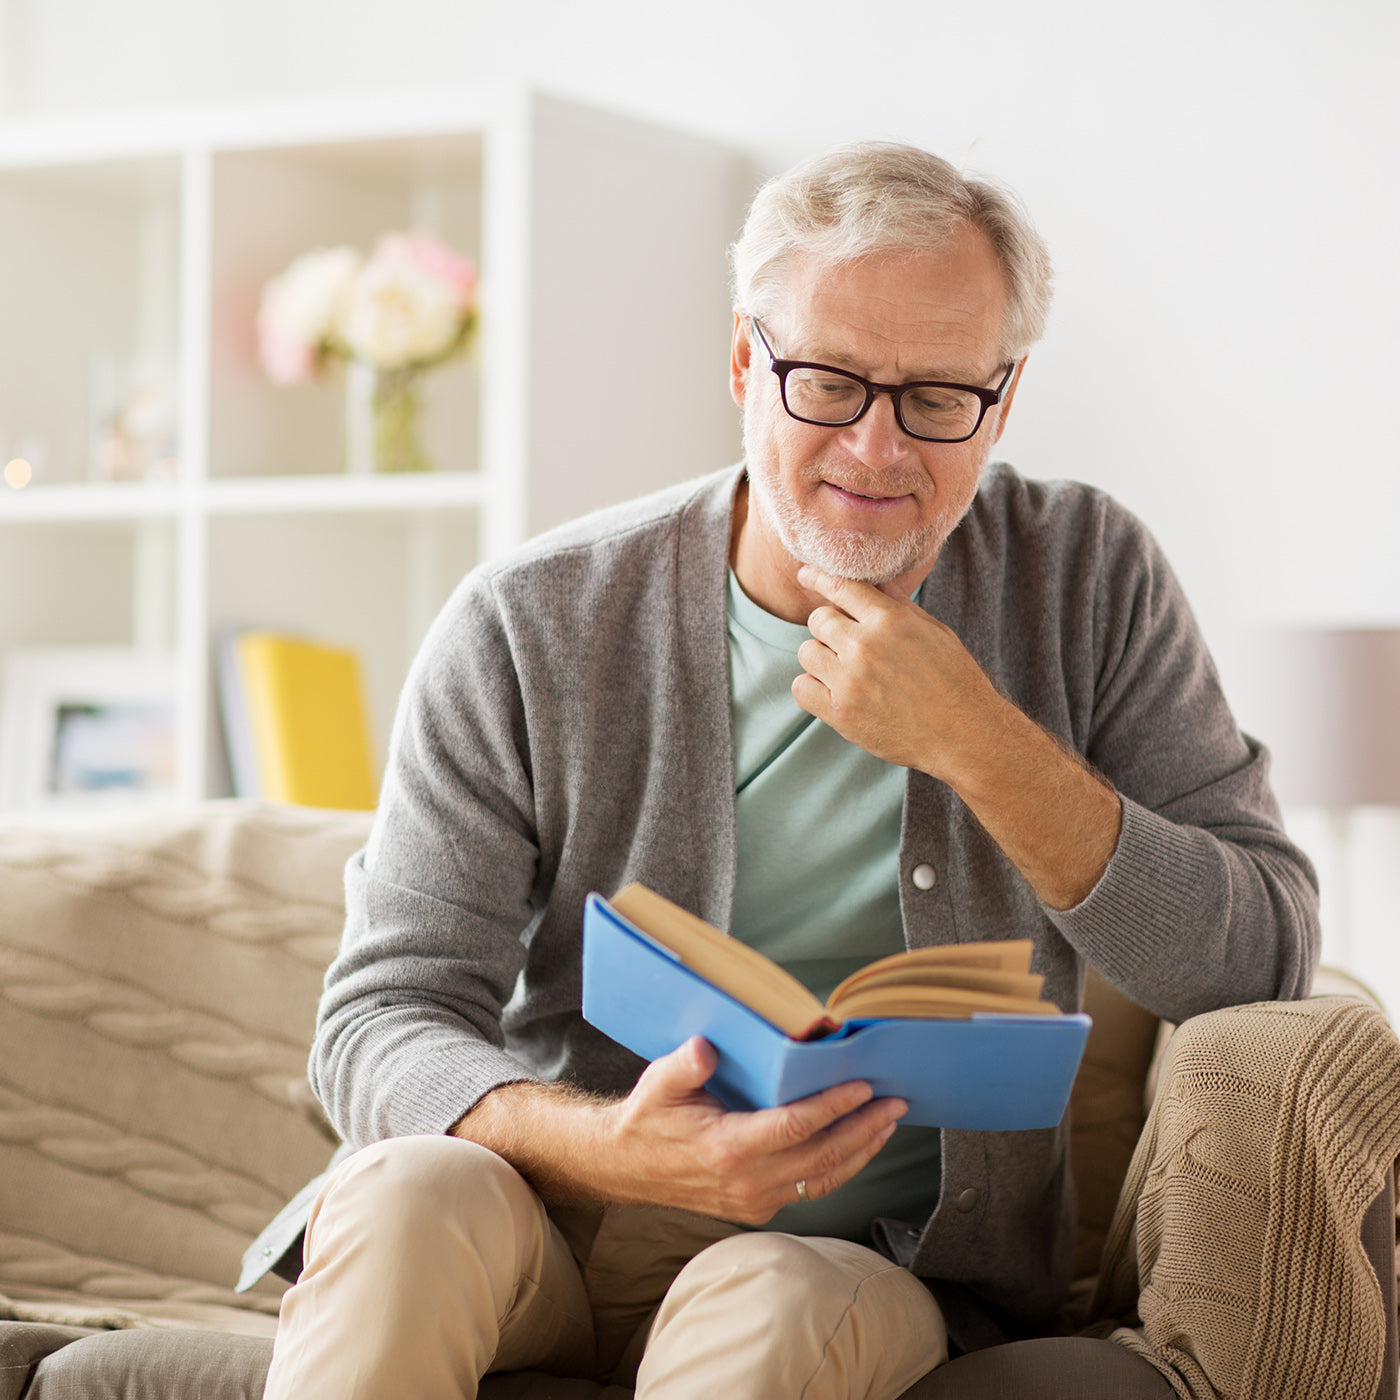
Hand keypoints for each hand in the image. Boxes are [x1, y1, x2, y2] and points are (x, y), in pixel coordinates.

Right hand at [457, 1038, 906, 1221]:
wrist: (627, 1165)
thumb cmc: (649, 1116)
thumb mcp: (659, 1082)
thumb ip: (684, 1065)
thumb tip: (705, 1046)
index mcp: (727, 1147)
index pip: (794, 1127)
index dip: (832, 1106)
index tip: (862, 1085)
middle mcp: (747, 1181)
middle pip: (821, 1157)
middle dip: (863, 1128)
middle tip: (895, 1101)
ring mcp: (754, 1199)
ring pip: (822, 1179)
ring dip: (860, 1150)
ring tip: (888, 1122)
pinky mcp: (757, 1206)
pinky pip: (810, 1188)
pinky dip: (840, 1167)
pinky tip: (857, 1145)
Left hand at [793, 564, 1005, 783]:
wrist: (965, 735)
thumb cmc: (956, 681)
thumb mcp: (935, 632)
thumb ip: (899, 605)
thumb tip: (874, 581)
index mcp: (889, 620)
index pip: (839, 586)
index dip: (818, 578)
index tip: (806, 575)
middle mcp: (864, 646)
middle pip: (818, 619)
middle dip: (829, 626)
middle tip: (847, 642)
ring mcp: (849, 681)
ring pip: (806, 652)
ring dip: (820, 657)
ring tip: (844, 669)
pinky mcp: (840, 713)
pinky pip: (801, 688)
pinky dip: (812, 687)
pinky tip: (834, 690)